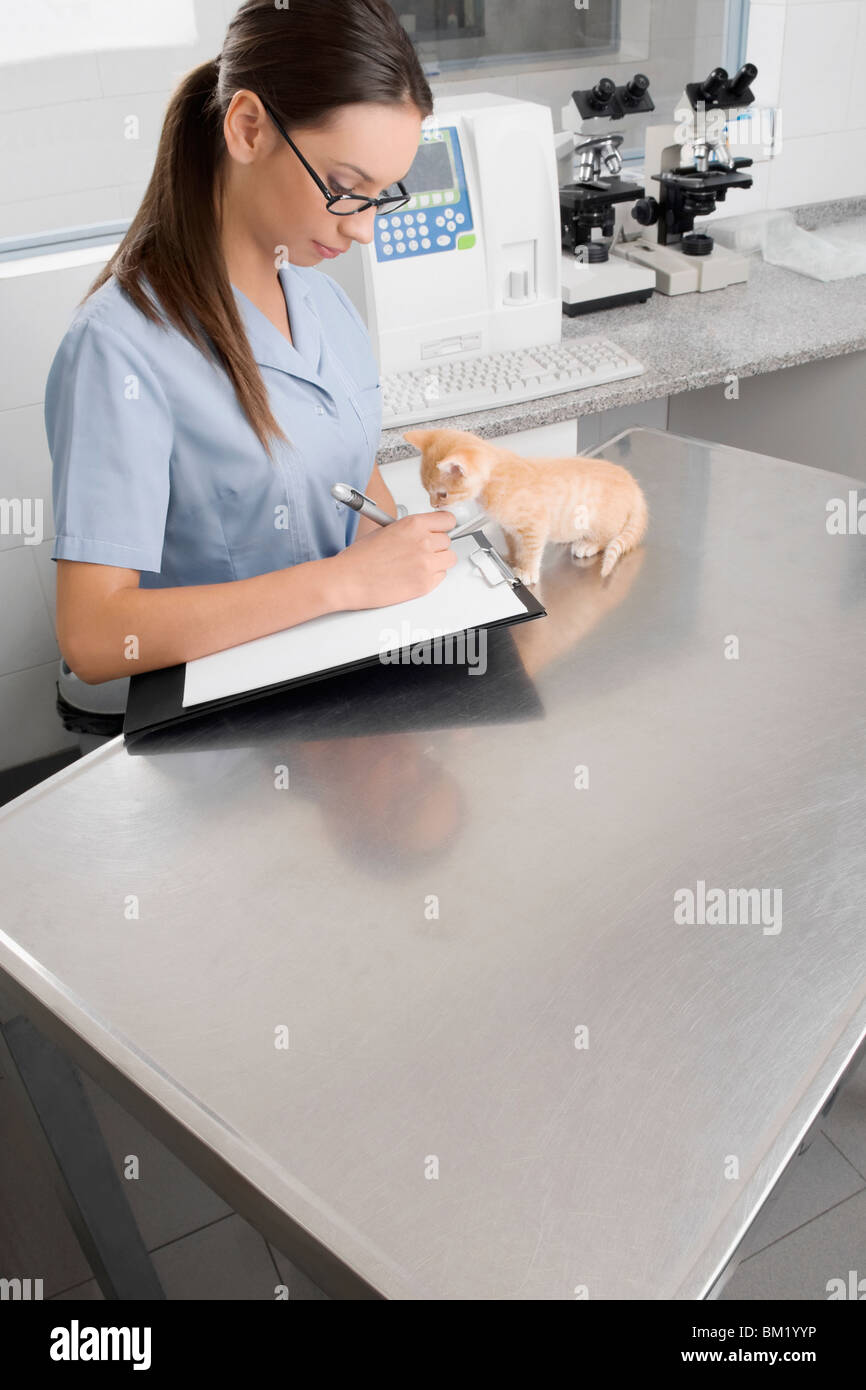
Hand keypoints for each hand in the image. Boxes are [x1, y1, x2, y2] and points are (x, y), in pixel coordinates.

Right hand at [331, 510, 457, 609]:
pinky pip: (441, 577)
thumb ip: (409, 530)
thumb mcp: (386, 530)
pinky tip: (414, 575)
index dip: (443, 526)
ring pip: (448, 559)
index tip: (441, 530)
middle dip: (436, 546)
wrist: (349, 579)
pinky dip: (431, 577)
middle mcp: (423, 542)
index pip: (447, 520)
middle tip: (421, 551)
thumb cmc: (360, 558)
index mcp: (413, 524)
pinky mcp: (425, 584)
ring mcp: (426, 564)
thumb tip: (422, 532)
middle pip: (447, 541)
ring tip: (419, 564)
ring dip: (438, 561)